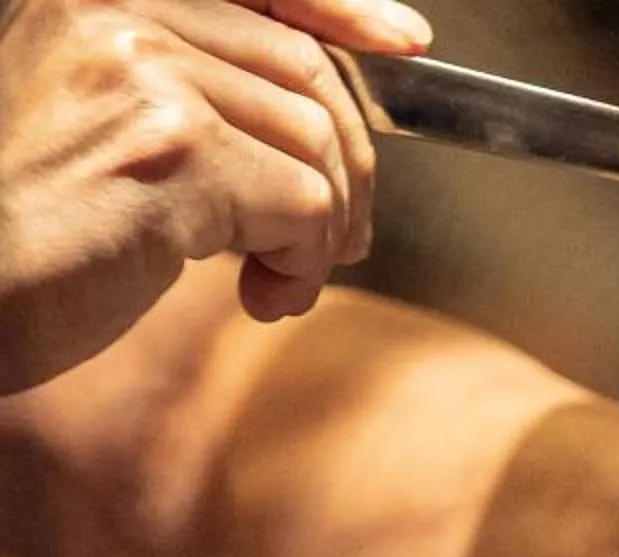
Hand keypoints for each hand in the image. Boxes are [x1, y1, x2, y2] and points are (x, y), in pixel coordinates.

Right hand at [0, 0, 428, 393]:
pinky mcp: (172, 147)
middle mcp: (113, 10)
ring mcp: (141, 71)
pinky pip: (304, 202)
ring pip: (314, 142)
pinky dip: (304, 263)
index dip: (341, 8)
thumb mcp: (117, 126)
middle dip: (348, 165)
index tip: (406, 41)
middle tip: (340, 240)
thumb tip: (336, 118)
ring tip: (278, 276)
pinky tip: (263, 295)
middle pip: (304, 72)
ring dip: (323, 229)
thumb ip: (202, 90)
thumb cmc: (41, 226)